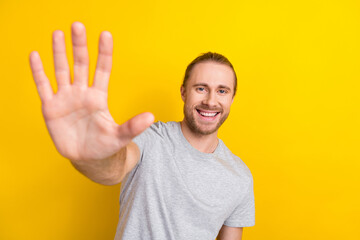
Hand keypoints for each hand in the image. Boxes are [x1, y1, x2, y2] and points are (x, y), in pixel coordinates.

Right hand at [29, 22, 153, 161]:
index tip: (105, 34)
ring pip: (61, 70)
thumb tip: (151, 117)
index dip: (104, 52)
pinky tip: (35, 55)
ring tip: (57, 33)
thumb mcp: (120, 136)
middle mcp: (82, 93)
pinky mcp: (51, 107)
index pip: (102, 69)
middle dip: (79, 45)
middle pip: (80, 64)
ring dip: (58, 52)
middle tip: (78, 25)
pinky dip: (38, 71)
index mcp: (99, 97)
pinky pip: (44, 86)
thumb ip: (133, 126)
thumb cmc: (105, 145)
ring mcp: (66, 98)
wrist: (87, 158)